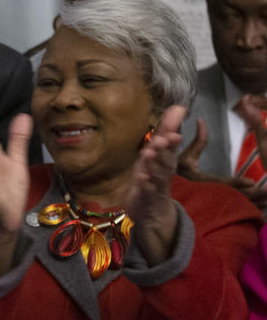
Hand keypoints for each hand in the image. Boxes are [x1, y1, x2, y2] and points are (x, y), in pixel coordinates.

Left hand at [127, 105, 184, 264]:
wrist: (151, 212)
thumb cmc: (153, 180)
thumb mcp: (157, 156)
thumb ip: (165, 132)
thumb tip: (177, 107)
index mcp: (166, 160)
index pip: (170, 142)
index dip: (172, 128)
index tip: (177, 111)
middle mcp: (164, 171)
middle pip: (167, 157)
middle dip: (167, 146)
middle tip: (167, 135)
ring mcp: (157, 186)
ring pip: (158, 173)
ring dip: (155, 163)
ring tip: (150, 151)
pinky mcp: (148, 198)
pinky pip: (148, 191)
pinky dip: (146, 184)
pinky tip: (142, 177)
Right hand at [177, 115, 266, 209]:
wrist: (163, 193)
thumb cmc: (175, 173)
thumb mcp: (184, 156)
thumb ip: (197, 140)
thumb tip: (201, 120)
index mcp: (198, 181)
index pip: (220, 182)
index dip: (236, 183)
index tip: (251, 182)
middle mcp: (205, 193)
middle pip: (232, 197)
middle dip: (251, 195)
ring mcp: (210, 203)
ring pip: (235, 206)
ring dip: (252, 204)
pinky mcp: (214, 209)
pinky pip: (234, 212)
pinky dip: (248, 210)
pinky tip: (260, 209)